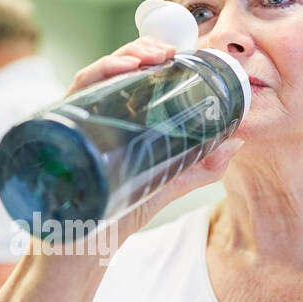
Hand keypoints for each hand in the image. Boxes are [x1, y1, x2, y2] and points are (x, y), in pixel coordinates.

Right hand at [65, 37, 244, 249]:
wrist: (83, 251)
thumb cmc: (116, 215)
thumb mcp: (166, 183)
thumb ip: (200, 164)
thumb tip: (238, 141)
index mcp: (115, 121)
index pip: (131, 76)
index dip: (153, 56)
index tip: (181, 52)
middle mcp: (94, 116)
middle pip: (114, 69)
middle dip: (143, 50)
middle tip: (170, 52)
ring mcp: (77, 122)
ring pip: (96, 73)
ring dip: (125, 55)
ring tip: (153, 56)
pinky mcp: (63, 130)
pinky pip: (77, 90)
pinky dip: (100, 72)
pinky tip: (125, 69)